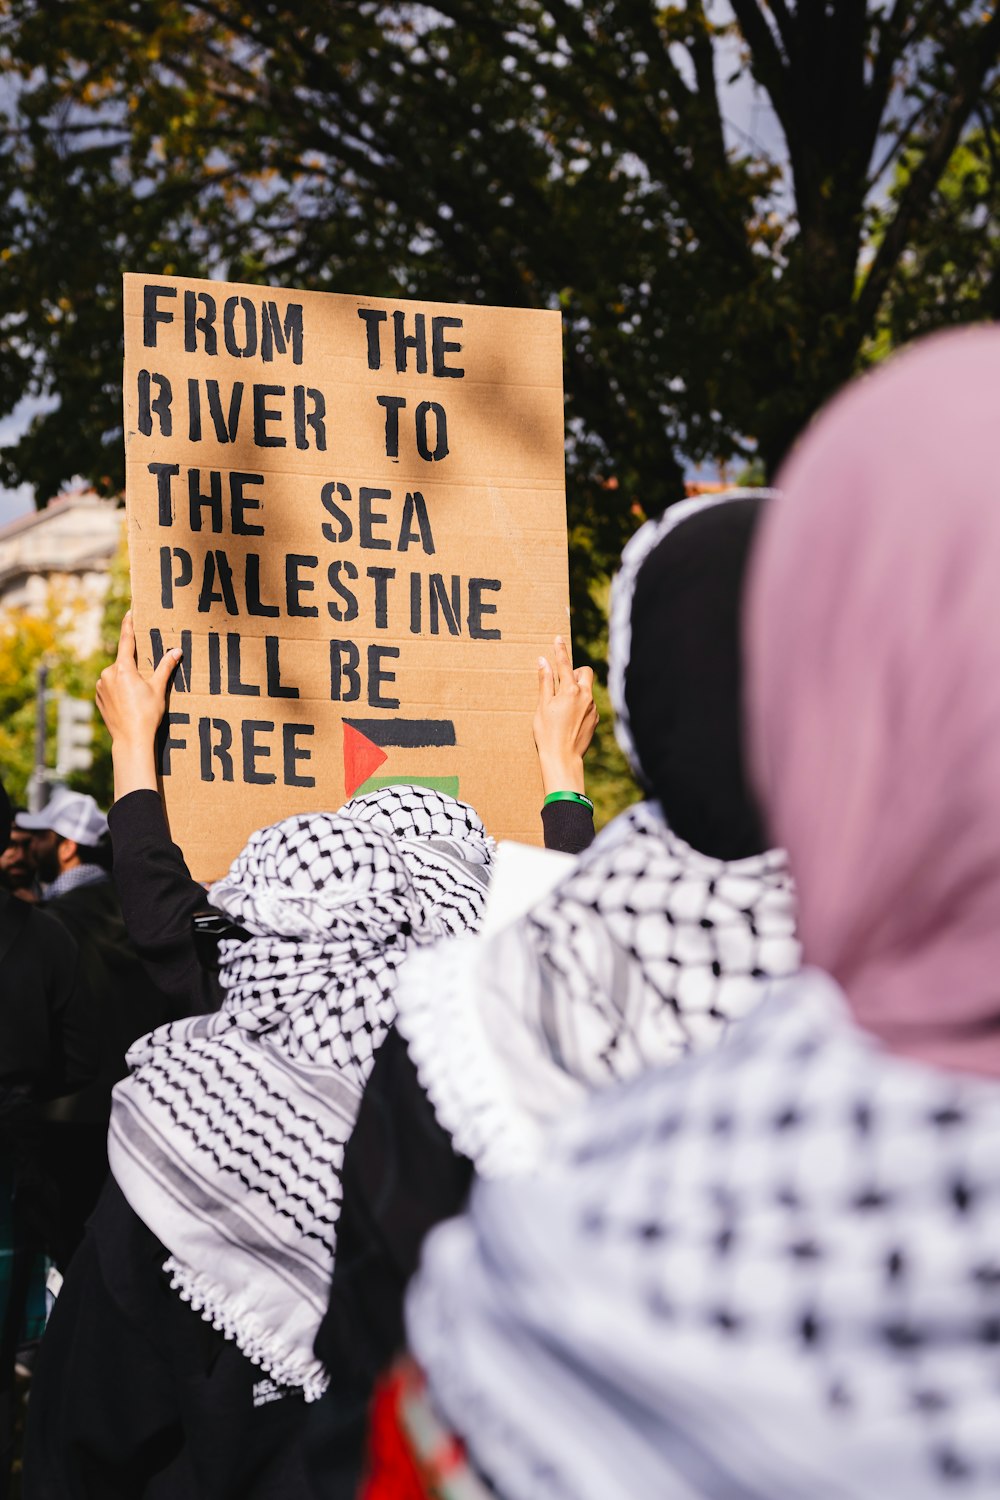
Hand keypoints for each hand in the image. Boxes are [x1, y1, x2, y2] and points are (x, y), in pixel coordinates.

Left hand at [97, 611, 181, 798]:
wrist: (130, 740)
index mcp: (123, 668)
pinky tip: (128, 703)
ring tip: (138, 697)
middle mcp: (107, 674)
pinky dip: (118, 691)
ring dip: (126, 680)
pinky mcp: (98, 698)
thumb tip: (177, 651)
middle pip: (123, 663)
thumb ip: (165, 668)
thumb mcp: (159, 689)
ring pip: (116, 676)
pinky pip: (109, 688)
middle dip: (134, 667)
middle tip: (146, 682)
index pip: (126, 640)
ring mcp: (100, 686)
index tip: (129, 612)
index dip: (129, 625)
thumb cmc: (147, 714)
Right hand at [533, 636, 597, 795]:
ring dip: (576, 690)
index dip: (559, 650)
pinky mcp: (595, 719)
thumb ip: (545, 682)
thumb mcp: (542, 706)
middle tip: (561, 683)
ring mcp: (593, 708)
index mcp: (570, 690)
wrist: (563, 758)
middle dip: (574, 672)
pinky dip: (580, 704)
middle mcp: (586, 696)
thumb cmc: (548, 733)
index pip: (564, 664)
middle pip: (585, 672)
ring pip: (587, 689)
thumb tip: (543, 661)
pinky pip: (589, 704)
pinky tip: (569, 718)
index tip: (558, 638)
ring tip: (562, 706)